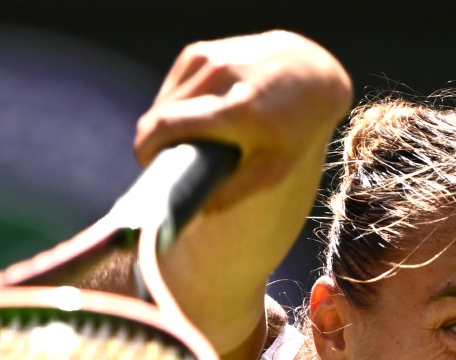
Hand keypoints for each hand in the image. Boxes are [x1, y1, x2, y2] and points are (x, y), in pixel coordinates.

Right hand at [134, 31, 352, 211]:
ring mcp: (208, 59)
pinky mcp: (200, 52)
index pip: (166, 124)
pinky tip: (190, 114)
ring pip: (163, 100)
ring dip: (163, 121)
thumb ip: (234, 193)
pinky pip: (173, 86)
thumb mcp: (274, 169)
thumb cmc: (293, 129)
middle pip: (159, 114)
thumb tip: (195, 211)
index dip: (146, 148)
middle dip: (154, 140)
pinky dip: (174, 103)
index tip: (147, 166)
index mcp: (234, 110)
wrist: (309, 71)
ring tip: (181, 139)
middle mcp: (219, 77)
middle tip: (166, 161)